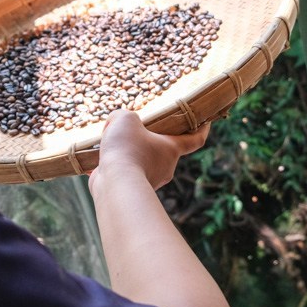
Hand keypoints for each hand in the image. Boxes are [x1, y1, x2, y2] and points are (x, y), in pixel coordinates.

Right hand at [89, 109, 208, 192]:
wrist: (114, 184)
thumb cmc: (126, 149)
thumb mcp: (124, 119)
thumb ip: (123, 116)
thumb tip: (116, 125)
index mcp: (171, 148)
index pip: (195, 139)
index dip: (202, 129)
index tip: (205, 122)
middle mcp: (165, 166)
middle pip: (161, 148)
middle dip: (147, 138)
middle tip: (130, 130)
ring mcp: (150, 180)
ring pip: (141, 160)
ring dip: (128, 153)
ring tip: (109, 145)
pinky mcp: (132, 190)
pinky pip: (125, 174)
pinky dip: (115, 167)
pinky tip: (100, 162)